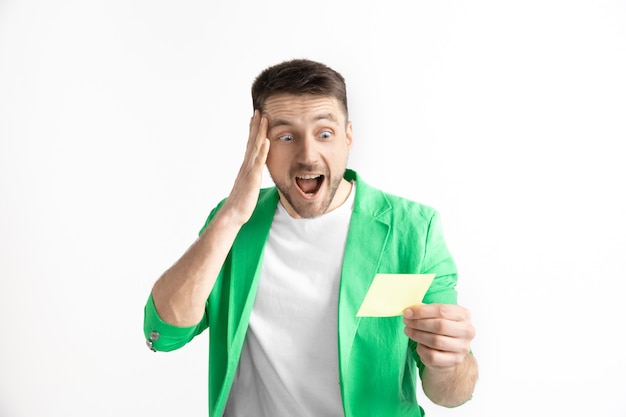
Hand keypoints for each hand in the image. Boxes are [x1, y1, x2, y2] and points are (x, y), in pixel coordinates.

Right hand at [221, 110, 270, 225]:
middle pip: (252, 141)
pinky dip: (262, 150)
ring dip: (260, 131)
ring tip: (263, 118)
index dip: (253, 130)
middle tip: (259, 110)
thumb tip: (254, 174)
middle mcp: (246, 165)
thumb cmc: (241, 203)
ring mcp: (249, 170)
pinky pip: (258, 162)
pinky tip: (266, 140)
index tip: (256, 118)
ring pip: (255, 147)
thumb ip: (251, 177)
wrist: (233, 214)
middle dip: (256, 125)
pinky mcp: (252, 178)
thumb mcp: (248, 186)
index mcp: (247, 166)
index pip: (250, 144)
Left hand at [403, 304, 474, 371]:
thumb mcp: (438, 316)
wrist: (450, 351)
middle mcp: (467, 331)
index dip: (422, 311)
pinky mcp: (455, 360)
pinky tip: (419, 344)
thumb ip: (426, 311)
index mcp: (464, 315)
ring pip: (435, 341)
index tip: (407, 312)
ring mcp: (463, 347)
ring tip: (408, 331)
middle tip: (406, 322)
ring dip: (417, 335)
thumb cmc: (441, 329)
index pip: (442, 310)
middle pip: (439, 326)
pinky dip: (422, 349)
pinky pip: (433, 356)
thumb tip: (409, 311)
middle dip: (418, 323)